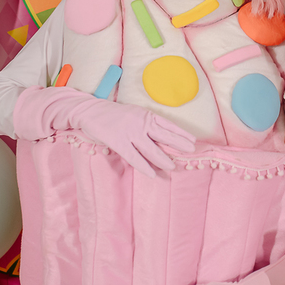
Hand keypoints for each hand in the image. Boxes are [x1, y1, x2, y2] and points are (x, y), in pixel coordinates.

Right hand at [76, 100, 196, 176]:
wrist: (91, 111)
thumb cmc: (114, 114)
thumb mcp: (135, 114)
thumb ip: (147, 124)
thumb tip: (162, 138)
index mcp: (146, 115)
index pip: (168, 125)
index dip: (181, 133)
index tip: (193, 140)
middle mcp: (141, 123)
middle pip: (165, 136)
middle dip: (179, 144)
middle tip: (191, 151)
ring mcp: (130, 133)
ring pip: (152, 149)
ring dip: (163, 159)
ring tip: (173, 166)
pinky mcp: (119, 142)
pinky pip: (134, 157)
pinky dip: (144, 166)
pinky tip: (152, 174)